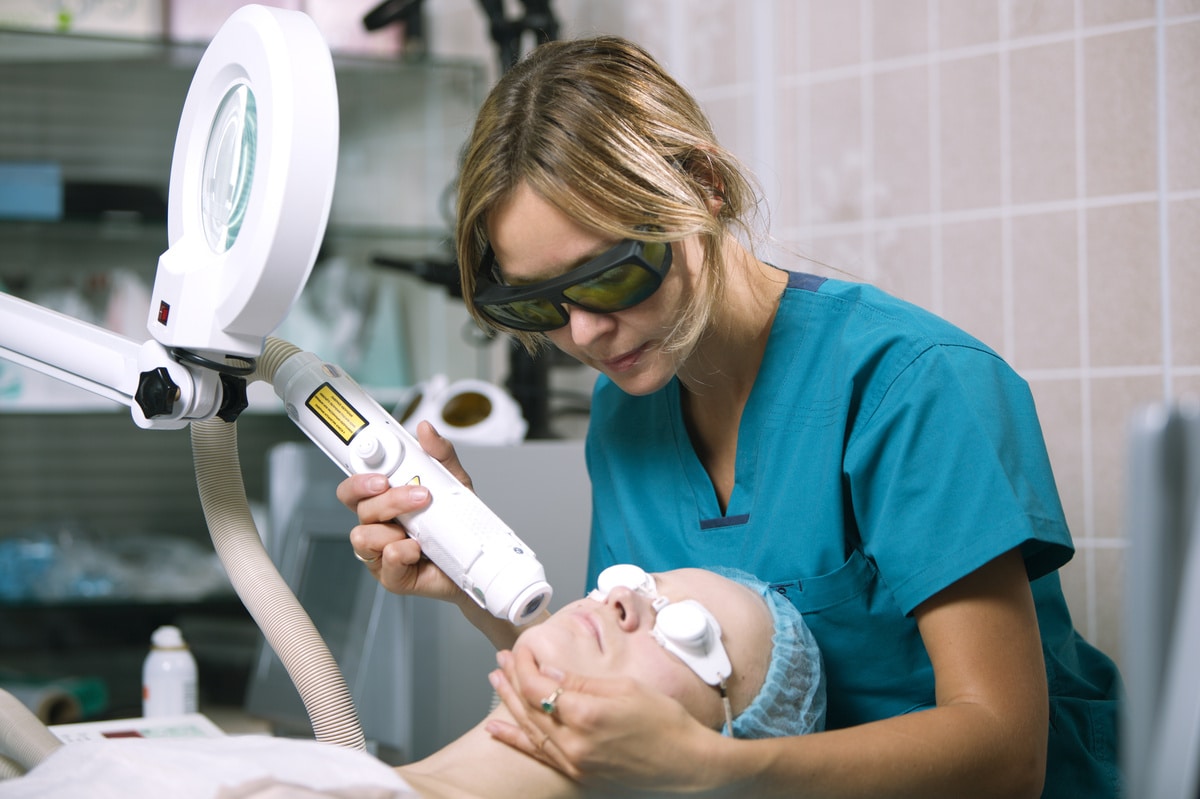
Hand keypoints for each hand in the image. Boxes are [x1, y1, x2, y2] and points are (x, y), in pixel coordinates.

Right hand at [336, 421, 473, 602]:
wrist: (477, 561)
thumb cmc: (457, 523)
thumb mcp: (454, 482)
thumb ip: (440, 455)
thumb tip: (426, 430)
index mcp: (384, 500)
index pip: (354, 487)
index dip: (357, 478)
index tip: (380, 475)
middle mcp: (378, 525)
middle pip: (359, 507)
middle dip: (388, 498)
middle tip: (417, 494)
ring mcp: (381, 551)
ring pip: (363, 535)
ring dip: (394, 526)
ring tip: (421, 528)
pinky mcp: (392, 575)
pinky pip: (386, 560)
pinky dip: (404, 552)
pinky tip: (420, 549)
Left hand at [486, 646, 718, 791]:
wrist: (686, 762)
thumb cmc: (665, 721)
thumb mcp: (625, 688)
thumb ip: (581, 682)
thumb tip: (549, 671)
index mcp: (587, 713)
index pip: (540, 685)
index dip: (524, 664)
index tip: (519, 648)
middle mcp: (575, 742)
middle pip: (530, 706)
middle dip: (513, 678)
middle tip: (502, 659)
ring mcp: (574, 762)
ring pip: (530, 729)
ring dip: (509, 703)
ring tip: (497, 681)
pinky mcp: (578, 774)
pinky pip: (538, 754)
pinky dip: (515, 739)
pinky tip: (496, 728)